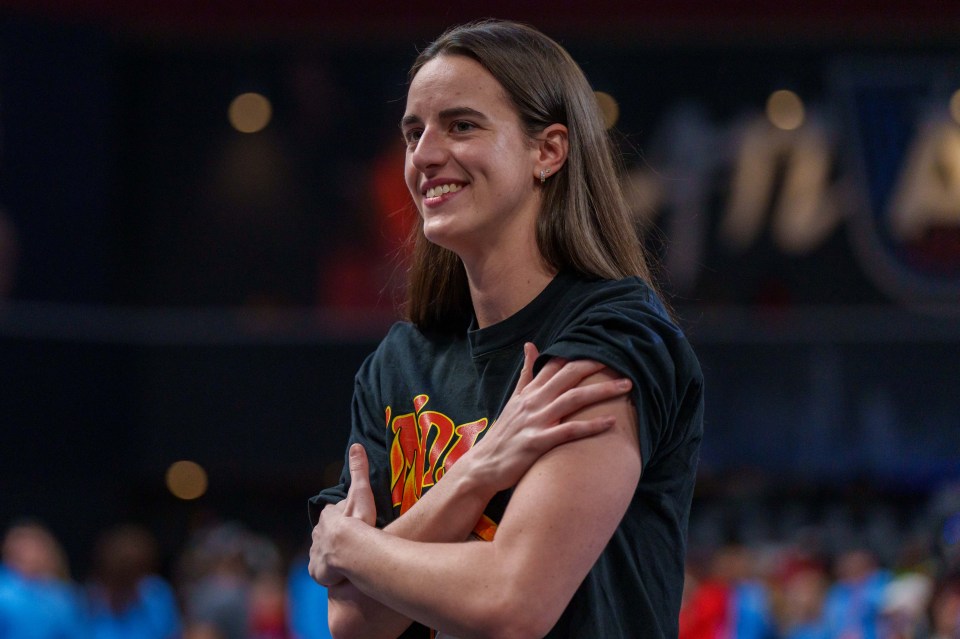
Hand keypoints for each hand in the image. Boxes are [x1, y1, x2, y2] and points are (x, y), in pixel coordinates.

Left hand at [309, 444, 376, 586]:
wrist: (349, 553)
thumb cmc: (357, 523)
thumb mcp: (360, 493)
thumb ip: (359, 470)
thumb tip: (356, 445)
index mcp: (327, 518)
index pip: (332, 515)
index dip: (340, 517)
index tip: (351, 521)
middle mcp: (317, 535)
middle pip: (326, 534)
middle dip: (334, 538)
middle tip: (350, 543)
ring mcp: (316, 554)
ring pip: (323, 553)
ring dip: (331, 556)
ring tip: (345, 562)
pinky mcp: (316, 572)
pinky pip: (321, 572)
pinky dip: (328, 573)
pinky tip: (338, 576)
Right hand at [464, 343, 631, 493]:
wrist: (485, 465)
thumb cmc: (504, 434)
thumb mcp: (513, 399)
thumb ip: (525, 374)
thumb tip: (531, 345)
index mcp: (529, 391)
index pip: (556, 364)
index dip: (579, 353)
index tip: (602, 346)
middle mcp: (533, 402)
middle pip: (569, 376)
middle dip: (596, 367)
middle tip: (622, 361)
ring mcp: (536, 421)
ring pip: (574, 399)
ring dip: (602, 391)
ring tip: (626, 386)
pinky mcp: (538, 442)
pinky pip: (570, 431)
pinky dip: (592, 425)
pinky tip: (611, 421)